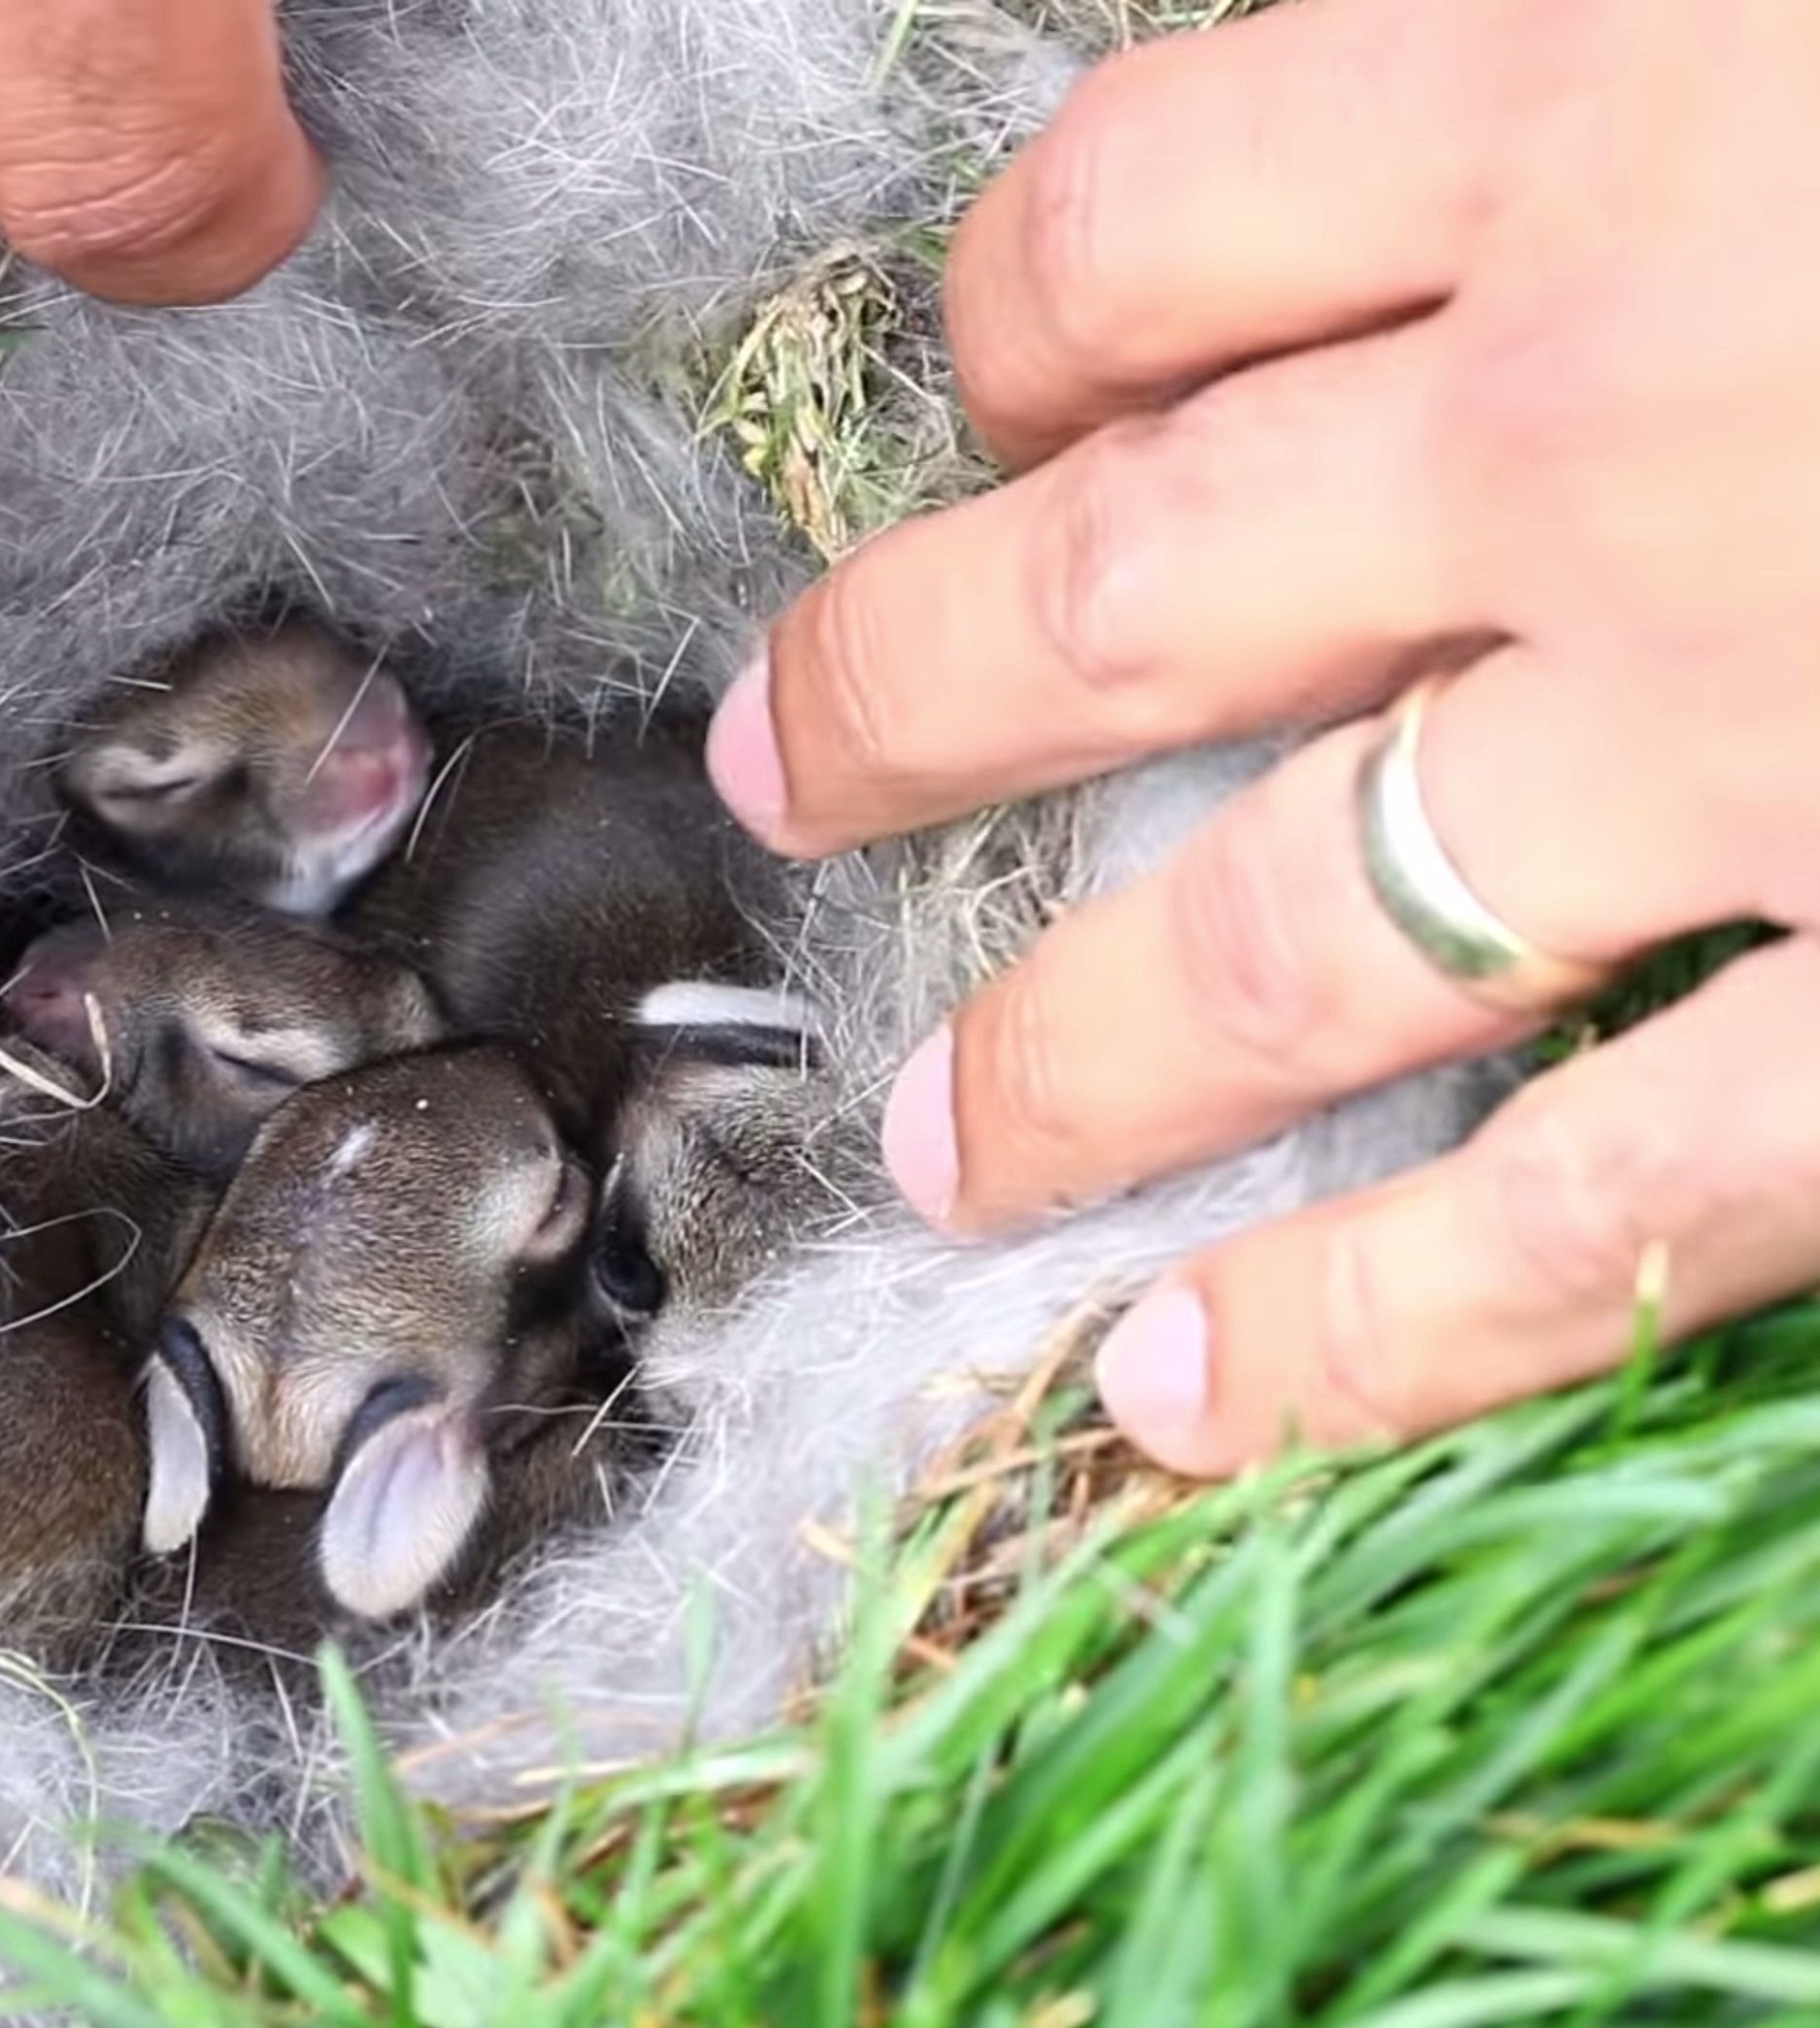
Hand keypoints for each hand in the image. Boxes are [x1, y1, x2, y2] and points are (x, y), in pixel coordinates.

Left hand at [703, 0, 1819, 1473]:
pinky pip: (1601, 1202)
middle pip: (1108, 595)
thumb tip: (1465, 129)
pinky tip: (1177, 1404)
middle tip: (793, 770)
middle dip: (904, 697)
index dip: (1013, 328)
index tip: (978, 399)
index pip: (1139, 222)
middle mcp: (1607, 420)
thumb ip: (1633, 40)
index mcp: (1602, 75)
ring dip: (1068, 1060)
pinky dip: (1371, 1328)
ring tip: (939, 1141)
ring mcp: (1769, 731)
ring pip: (1281, 941)